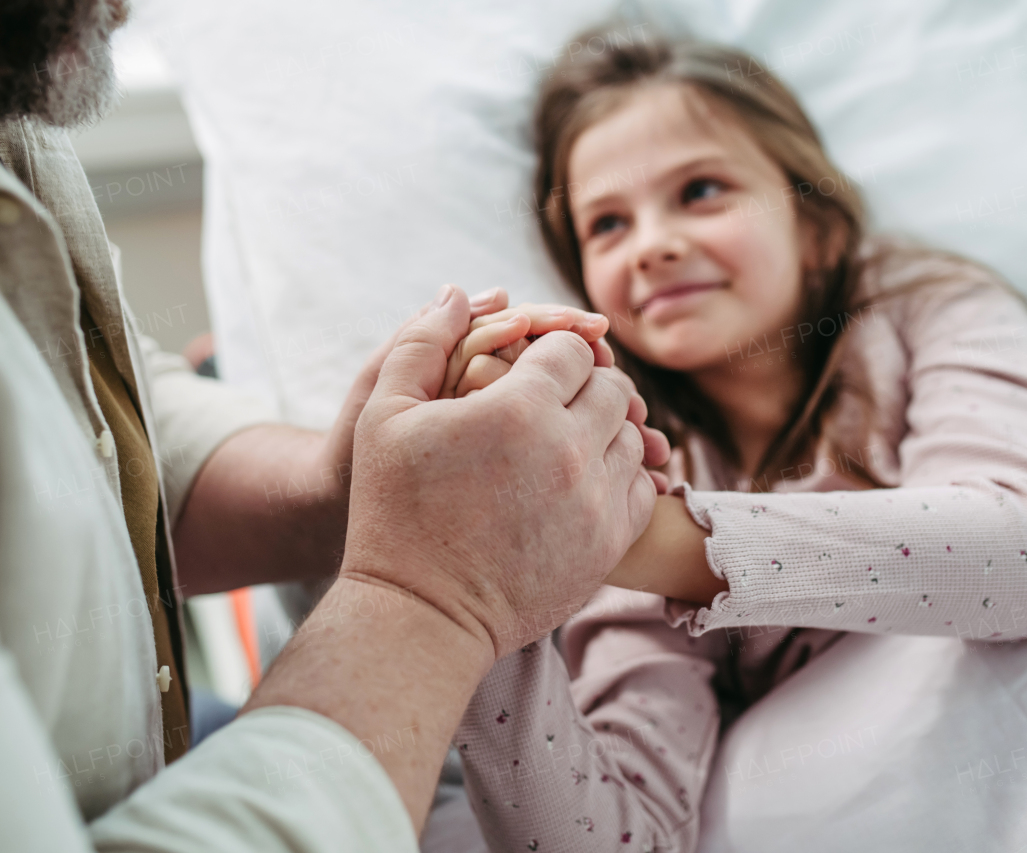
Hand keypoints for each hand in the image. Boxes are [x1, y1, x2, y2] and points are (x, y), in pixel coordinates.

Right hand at [342, 284, 665, 656]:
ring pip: (633, 435)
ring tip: (567, 439)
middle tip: (554, 399)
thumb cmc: (393, 511)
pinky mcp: (608, 545)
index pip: (572, 349)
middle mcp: (569, 450)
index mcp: (518, 409)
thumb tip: (458, 291)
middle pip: (613, 387)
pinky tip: (585, 478)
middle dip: (587, 383)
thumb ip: (421, 341)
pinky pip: (643, 487)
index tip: (534, 365)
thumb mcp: (383, 415)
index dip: (553, 348)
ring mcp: (595, 501)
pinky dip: (623, 474)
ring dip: (606, 427)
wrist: (422, 612)